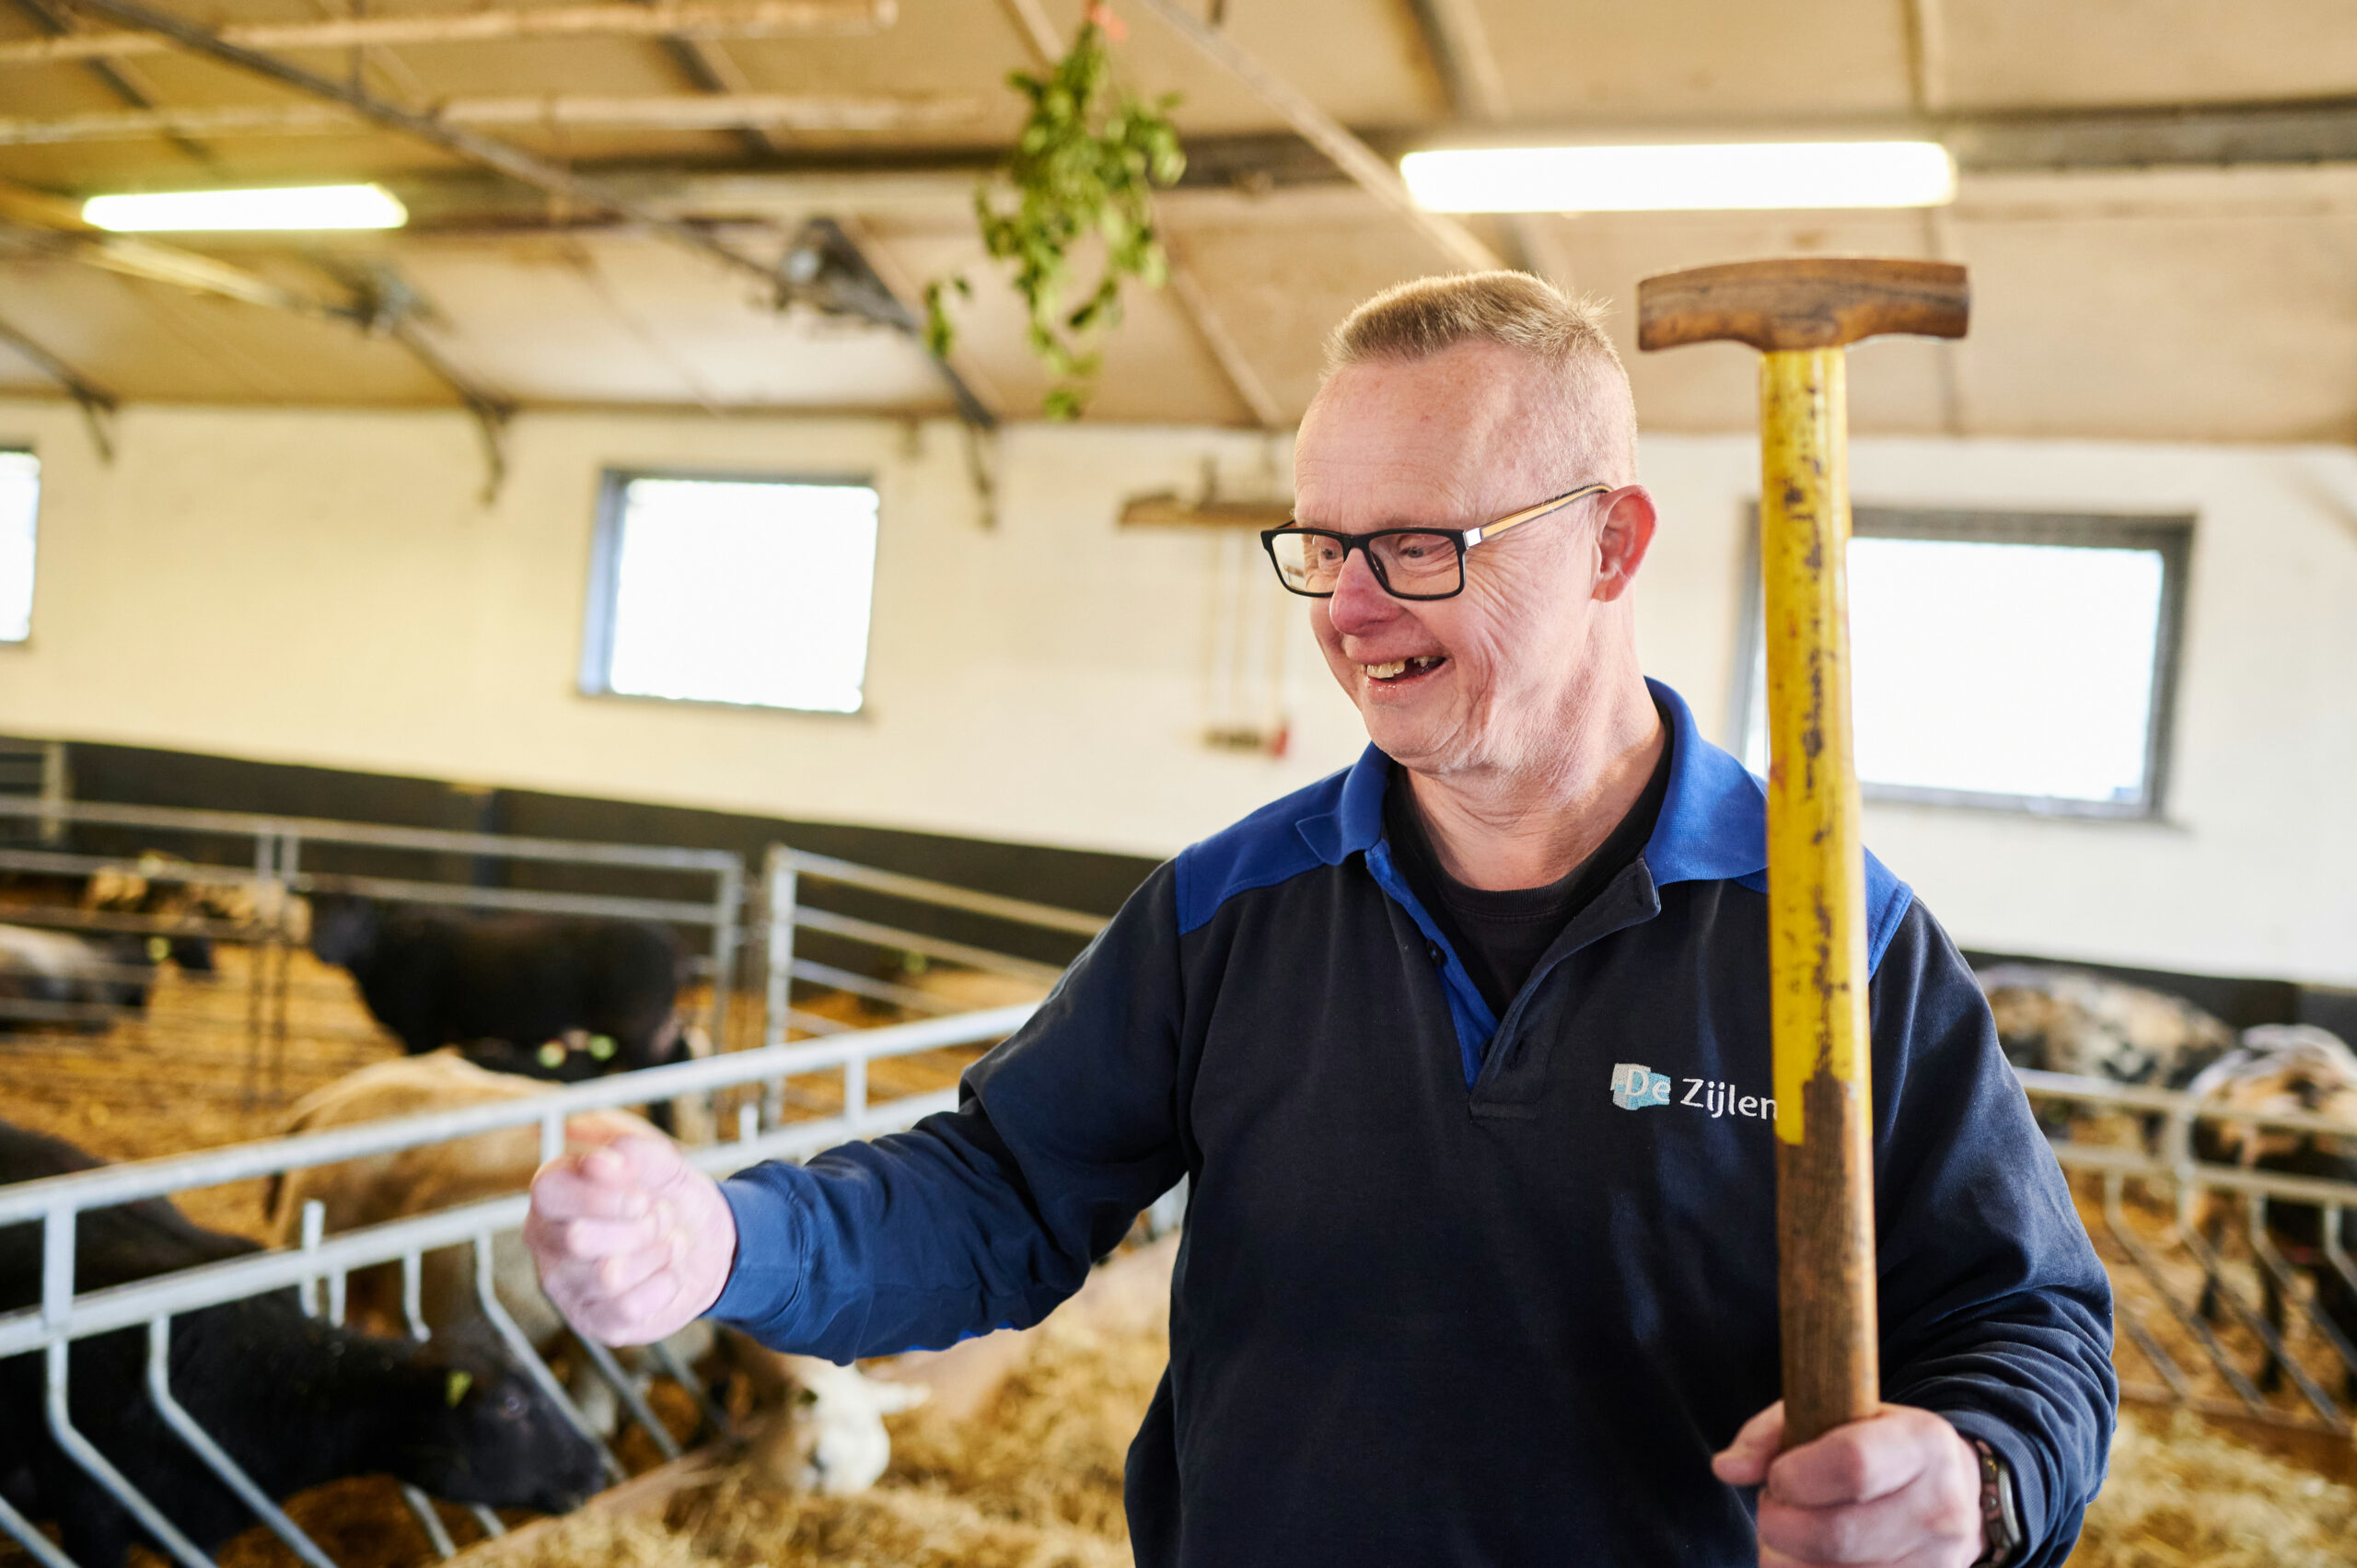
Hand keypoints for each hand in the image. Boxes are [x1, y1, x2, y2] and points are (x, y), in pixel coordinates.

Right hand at [525, 1133, 736, 1344]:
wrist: (705, 1243)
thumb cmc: (669, 1196)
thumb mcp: (663, 1162)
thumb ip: (634, 1150)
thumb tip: (605, 1162)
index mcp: (554, 1193)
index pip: (550, 1190)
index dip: (602, 1194)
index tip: (643, 1195)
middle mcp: (548, 1241)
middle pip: (578, 1238)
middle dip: (639, 1225)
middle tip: (661, 1215)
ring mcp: (566, 1286)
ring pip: (608, 1276)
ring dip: (657, 1253)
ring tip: (670, 1241)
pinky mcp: (594, 1321)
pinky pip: (628, 1309)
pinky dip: (664, 1285)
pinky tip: (669, 1273)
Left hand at [1712, 1401, 1984, 1567]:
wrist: (1952, 1493)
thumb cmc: (1874, 1446)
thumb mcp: (1832, 1415)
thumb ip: (1771, 1433)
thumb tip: (1726, 1468)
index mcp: (1922, 1442)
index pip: (1852, 1465)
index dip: (1795, 1476)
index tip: (1778, 1476)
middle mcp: (1941, 1507)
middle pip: (1836, 1535)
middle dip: (1780, 1525)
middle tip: (1775, 1508)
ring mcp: (1937, 1562)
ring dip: (1789, 1559)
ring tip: (1794, 1533)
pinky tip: (1807, 1559)